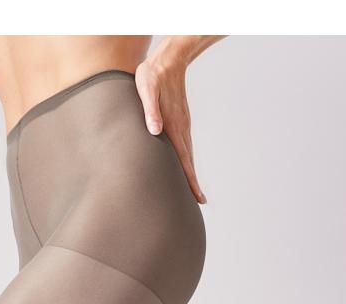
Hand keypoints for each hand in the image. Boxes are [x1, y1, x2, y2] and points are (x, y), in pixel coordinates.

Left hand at [134, 56, 206, 203]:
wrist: (169, 60)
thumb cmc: (153, 75)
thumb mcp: (146, 90)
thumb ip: (149, 110)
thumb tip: (155, 131)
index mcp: (174, 125)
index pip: (184, 159)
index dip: (190, 180)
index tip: (198, 197)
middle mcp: (182, 128)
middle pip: (188, 162)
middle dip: (193, 183)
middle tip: (199, 201)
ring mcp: (182, 125)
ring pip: (187, 154)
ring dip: (189, 172)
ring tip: (192, 189)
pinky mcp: (179, 121)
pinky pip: (184, 146)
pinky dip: (185, 160)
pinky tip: (182, 165)